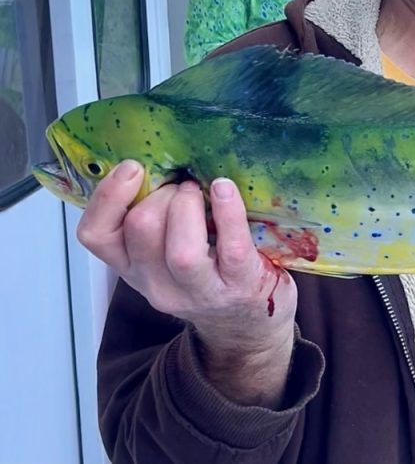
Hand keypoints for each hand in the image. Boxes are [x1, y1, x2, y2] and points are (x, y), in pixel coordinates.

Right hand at [77, 160, 296, 404]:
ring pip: (181, 249)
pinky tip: (226, 189)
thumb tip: (152, 162)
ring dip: (189, 205)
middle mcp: (157, 284)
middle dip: (162, 193)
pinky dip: (228, 212)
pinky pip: (231, 247)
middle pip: (140, 230)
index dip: (108, 196)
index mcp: (131, 268)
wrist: (246, 325)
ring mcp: (200, 290)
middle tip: (183, 183)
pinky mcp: (240, 286)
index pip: (96, 236)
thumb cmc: (205, 272)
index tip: (133, 166)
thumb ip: (151, 221)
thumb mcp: (162, 255)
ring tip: (200, 189)